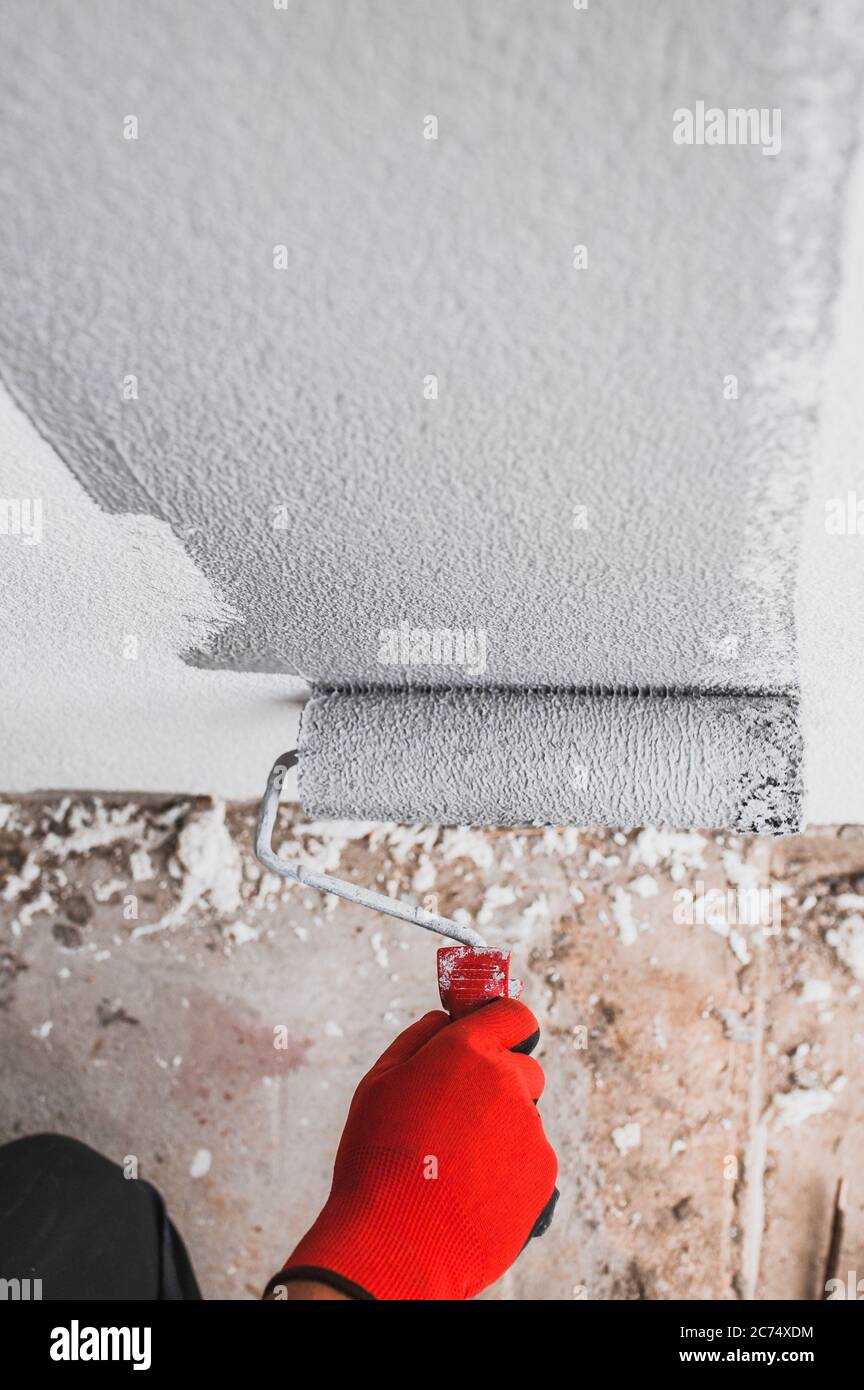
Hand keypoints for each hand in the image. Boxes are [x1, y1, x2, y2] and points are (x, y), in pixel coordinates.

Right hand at [270, 999, 557, 1299]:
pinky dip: (509, 1169)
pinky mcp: (544, 1172)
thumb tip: (443, 1020)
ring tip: (457, 1164)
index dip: (503, 1025)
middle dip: (500, 1083)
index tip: (490, 1040)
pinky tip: (472, 1189)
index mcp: (467, 1050)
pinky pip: (530, 1158)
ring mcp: (531, 1128)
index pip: (514, 1014)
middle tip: (460, 1116)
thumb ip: (418, 1040)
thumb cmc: (380, 1158)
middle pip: (524, 1069)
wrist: (398, 1242)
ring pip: (523, 1118)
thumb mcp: (379, 1083)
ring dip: (500, 1130)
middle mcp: (508, 1081)